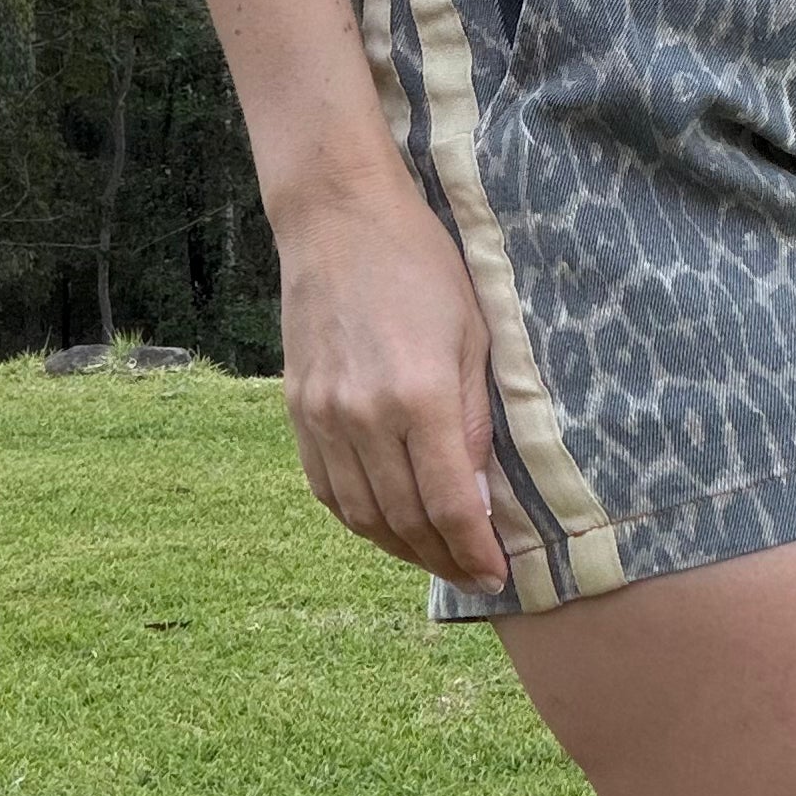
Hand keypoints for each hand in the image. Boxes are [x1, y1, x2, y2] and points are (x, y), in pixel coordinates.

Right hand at [277, 170, 510, 592]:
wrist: (339, 219)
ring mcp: (323, 417)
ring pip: (362, 515)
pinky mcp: (297, 410)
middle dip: (445, 559)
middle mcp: (365, 417)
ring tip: (437, 558)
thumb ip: (477, 420)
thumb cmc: (422, 266)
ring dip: (402, 548)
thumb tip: (481, 496)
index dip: (475, 551)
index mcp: (420, 397)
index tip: (499, 574)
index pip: (451, 506)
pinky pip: (326, 489)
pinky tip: (387, 526)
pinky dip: (359, 520)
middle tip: (475, 575)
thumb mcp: (474, 336)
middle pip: (406, 520)